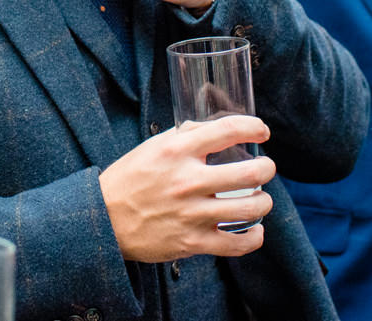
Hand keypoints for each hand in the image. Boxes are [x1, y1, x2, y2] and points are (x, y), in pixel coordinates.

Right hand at [99, 116, 275, 261]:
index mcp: (176, 150)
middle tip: (266, 168)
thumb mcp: (152, 147)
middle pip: (250, 173)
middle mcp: (187, 180)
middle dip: (267, 168)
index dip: (254, 127)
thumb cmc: (129, 179)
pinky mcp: (192, 242)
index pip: (227, 130)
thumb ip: (184, 135)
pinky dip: (254, 237)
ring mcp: (191, 214)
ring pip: (250, 209)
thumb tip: (214, 126)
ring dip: (264, 202)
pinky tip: (254, 230)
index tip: (262, 130)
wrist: (104, 219)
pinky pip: (238, 244)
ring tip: (260, 199)